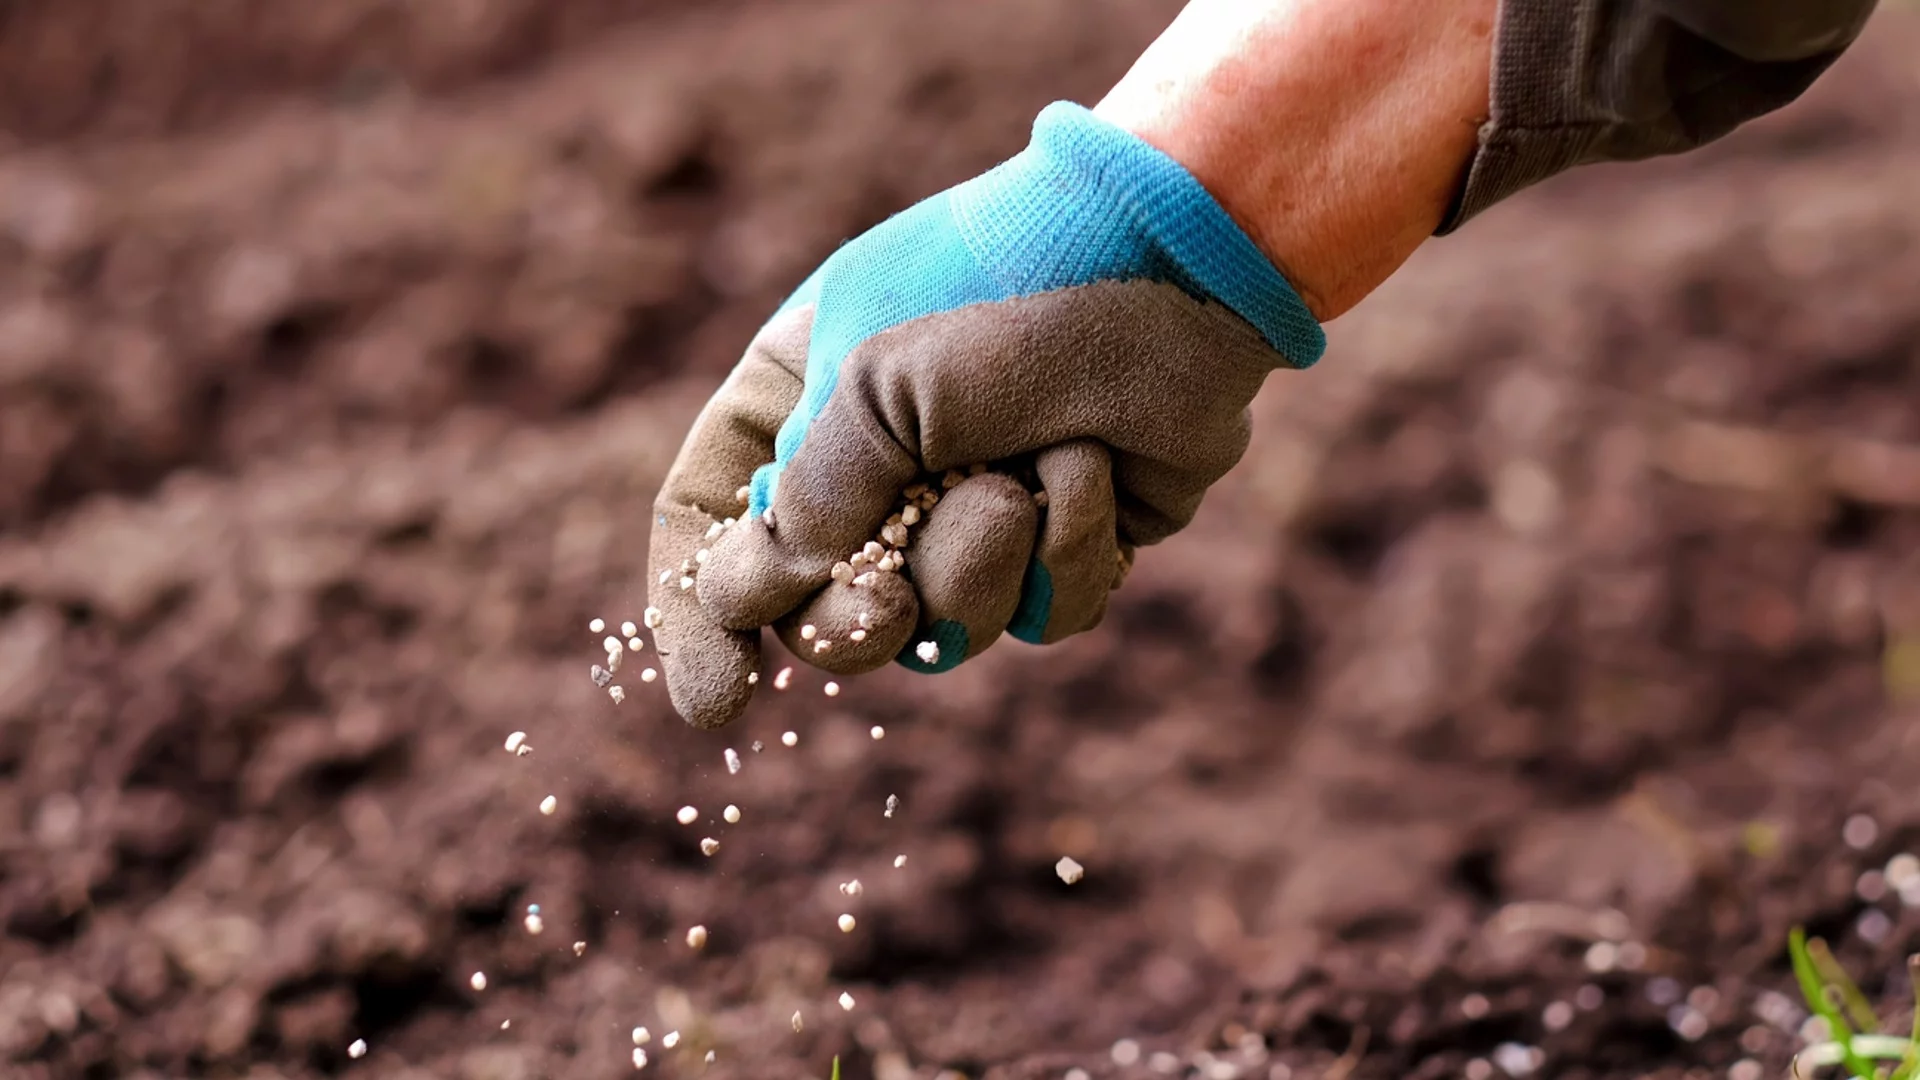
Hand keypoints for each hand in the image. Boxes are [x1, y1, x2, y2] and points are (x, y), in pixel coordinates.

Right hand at [646, 102, 1322, 727]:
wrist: (1180, 259)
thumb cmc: (1009, 288)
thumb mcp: (873, 379)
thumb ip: (809, 499)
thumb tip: (758, 599)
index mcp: (799, 400)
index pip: (710, 523)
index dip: (700, 618)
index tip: (722, 701)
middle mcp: (878, 465)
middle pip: (820, 612)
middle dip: (854, 624)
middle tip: (884, 607)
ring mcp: (974, 510)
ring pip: (941, 629)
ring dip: (977, 565)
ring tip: (1020, 477)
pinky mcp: (1067, 542)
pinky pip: (1041, 619)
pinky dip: (1067, 555)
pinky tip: (1093, 470)